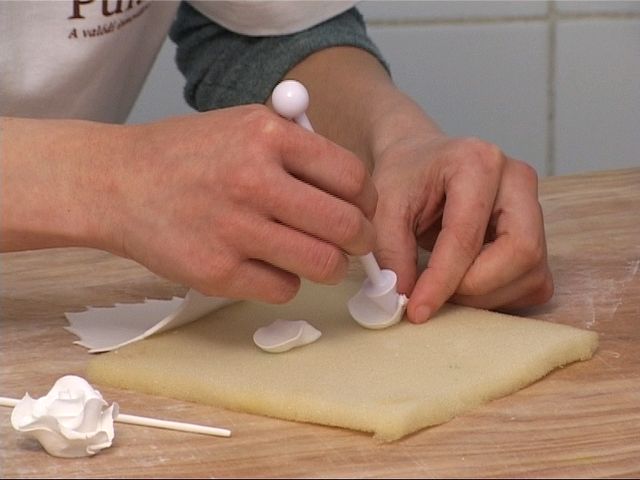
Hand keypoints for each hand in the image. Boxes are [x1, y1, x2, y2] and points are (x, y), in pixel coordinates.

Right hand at [104, 105, 377, 301]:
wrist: (117, 182)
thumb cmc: (186, 155)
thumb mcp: (243, 125)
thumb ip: (299, 148)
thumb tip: (357, 189)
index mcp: (267, 136)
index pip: (352, 177)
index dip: (366, 199)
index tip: (362, 209)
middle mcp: (253, 181)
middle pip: (347, 226)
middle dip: (360, 239)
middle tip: (353, 242)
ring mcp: (233, 230)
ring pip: (323, 265)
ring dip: (329, 265)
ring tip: (314, 255)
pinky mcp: (216, 272)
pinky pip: (283, 289)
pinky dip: (285, 281)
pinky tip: (268, 265)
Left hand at [372, 135, 552, 322]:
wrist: (422, 163)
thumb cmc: (406, 178)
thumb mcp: (384, 206)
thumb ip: (391, 250)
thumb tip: (402, 297)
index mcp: (478, 163)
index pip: (467, 235)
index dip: (442, 280)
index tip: (417, 310)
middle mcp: (517, 181)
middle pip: (521, 252)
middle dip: (475, 287)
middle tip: (436, 295)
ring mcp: (535, 208)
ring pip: (531, 273)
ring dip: (485, 296)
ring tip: (445, 287)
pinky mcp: (538, 236)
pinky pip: (534, 283)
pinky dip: (500, 296)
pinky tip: (466, 285)